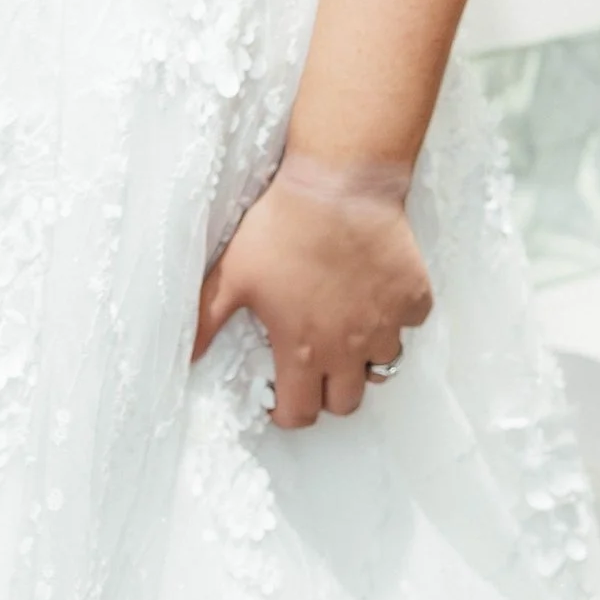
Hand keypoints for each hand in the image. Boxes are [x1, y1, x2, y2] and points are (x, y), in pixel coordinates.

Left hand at [192, 160, 432, 428]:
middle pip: (347, 403)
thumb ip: (206, 321)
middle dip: (328, 393)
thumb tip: (184, 358)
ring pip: (382, 365)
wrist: (338, 186)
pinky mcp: (414, 299)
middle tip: (313, 366)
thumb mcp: (232, 275)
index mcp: (304, 349)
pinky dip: (395, 317)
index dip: (288, 413)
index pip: (302, 413)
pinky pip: (410, 324)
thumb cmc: (281, 228)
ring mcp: (387, 325)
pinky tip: (374, 293)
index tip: (281, 399)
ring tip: (344, 327)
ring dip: (363, 356)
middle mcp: (350, 347)